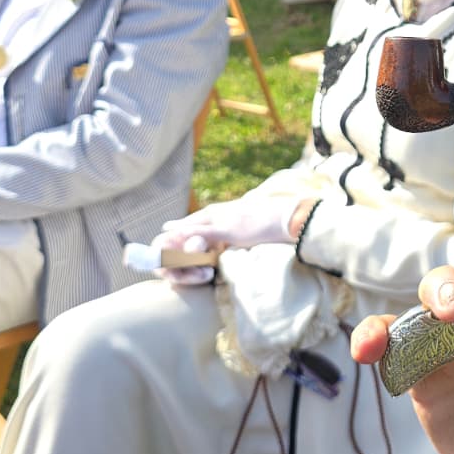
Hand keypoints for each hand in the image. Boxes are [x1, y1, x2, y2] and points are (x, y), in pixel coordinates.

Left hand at [150, 195, 303, 284]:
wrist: (290, 216)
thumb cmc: (280, 220)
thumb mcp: (260, 220)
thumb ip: (249, 225)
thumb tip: (248, 231)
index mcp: (233, 209)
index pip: (207, 214)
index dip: (191, 220)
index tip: (177, 223)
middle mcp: (226, 212)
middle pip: (197, 219)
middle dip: (180, 225)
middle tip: (164, 229)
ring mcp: (226, 220)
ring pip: (196, 227)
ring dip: (180, 233)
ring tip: (163, 239)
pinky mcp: (229, 230)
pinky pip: (205, 236)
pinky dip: (190, 239)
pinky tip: (178, 244)